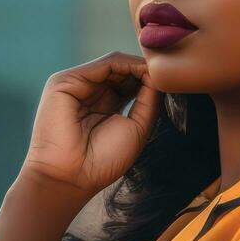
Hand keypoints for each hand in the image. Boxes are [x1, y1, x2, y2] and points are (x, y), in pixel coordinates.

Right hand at [20, 51, 160, 199]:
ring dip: (139, 66)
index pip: (129, 82)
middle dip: (146, 71)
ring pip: (114, 64)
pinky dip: (127, 65)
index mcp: (104, 105)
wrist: (72, 177)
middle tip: (169, 74)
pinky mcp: (66, 81)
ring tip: (158, 74)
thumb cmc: (103, 160)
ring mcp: (77, 85)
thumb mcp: (136, 127)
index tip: (173, 83)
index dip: (150, 80)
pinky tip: (144, 72)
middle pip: (122, 71)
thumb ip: (148, 99)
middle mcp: (89, 92)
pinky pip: (103, 65)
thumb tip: (158, 74)